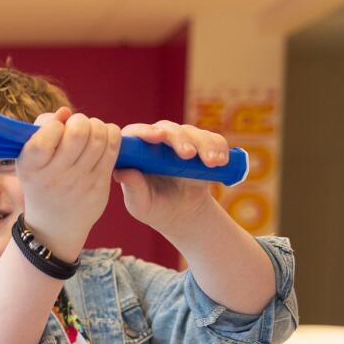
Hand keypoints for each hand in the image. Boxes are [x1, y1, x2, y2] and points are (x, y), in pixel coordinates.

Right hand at [18, 108, 121, 260]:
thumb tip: (65, 111)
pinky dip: (111, 135)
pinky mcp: (99, 185)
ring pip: (99, 137)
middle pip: (79, 131)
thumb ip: (41, 129)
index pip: (49, 132)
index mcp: (31, 166)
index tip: (56, 129)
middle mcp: (54, 176)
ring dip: (97, 127)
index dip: (56, 123)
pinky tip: (103, 139)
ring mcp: (79, 182)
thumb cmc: (41, 181)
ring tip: (90, 132)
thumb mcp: (28, 159)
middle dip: (80, 121)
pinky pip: (113, 147)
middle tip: (77, 127)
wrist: (54, 225)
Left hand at [114, 121, 228, 235]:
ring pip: (192, 132)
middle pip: (167, 129)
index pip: (135, 134)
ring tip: (211, 162)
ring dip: (203, 145)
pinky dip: (219, 148)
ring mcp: (181, 142)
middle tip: (187, 155)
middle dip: (179, 139)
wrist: (181, 215)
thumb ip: (132, 188)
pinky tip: (222, 161)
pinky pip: (213, 140)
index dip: (144, 132)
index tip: (157, 137)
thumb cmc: (154, 208)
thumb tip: (122, 172)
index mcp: (136, 152)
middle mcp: (158, 142)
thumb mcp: (140, 204)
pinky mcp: (202, 146)